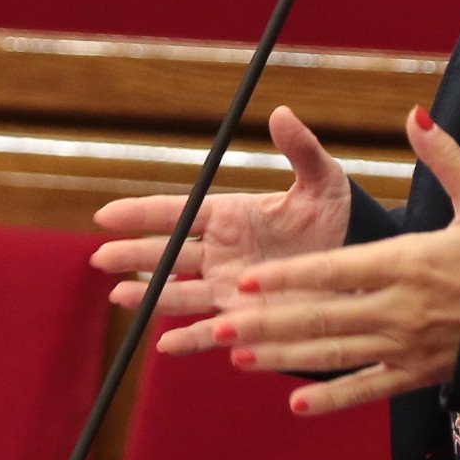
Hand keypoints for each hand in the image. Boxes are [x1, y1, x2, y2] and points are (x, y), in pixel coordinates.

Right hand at [91, 105, 351, 319]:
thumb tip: (281, 113)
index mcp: (230, 216)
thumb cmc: (339, 218)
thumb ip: (300, 149)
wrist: (360, 267)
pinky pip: (211, 333)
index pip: (177, 213)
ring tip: (118, 295)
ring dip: (149, 296)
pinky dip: (189, 341)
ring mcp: (229, 289)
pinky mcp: (246, 322)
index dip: (140, 214)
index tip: (105, 215)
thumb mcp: (322, 181)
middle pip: (166, 255)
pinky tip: (165, 346)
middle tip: (100, 257)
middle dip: (132, 255)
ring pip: (179, 294)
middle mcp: (221, 253)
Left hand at [153, 109, 459, 415]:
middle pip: (322, 318)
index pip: (335, 271)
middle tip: (217, 327)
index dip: (286, 276)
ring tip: (236, 357)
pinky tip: (297, 404)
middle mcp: (404, 308)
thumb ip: (445, 158)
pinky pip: (371, 389)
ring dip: (283, 357)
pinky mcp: (425, 375)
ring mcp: (412, 346)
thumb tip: (415, 114)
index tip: (244, 279)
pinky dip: (334, 398)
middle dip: (266, 323)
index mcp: (412, 261)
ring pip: (336, 354)